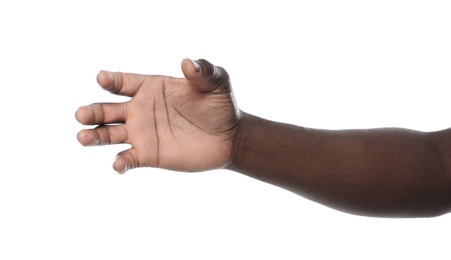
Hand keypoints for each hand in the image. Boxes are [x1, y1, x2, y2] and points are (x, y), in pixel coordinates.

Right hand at [76, 59, 239, 172]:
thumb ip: (202, 71)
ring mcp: (142, 133)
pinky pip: (129, 158)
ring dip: (94, 136)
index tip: (102, 79)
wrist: (230, 136)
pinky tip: (118, 164)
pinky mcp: (149, 155)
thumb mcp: (216, 82)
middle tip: (81, 115)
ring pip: (110, 134)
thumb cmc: (220, 105)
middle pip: (108, 110)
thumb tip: (187, 62)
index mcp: (150, 87)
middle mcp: (140, 110)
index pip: (123, 82)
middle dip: (93, 112)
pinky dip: (121, 162)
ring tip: (82, 137)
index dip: (111, 80)